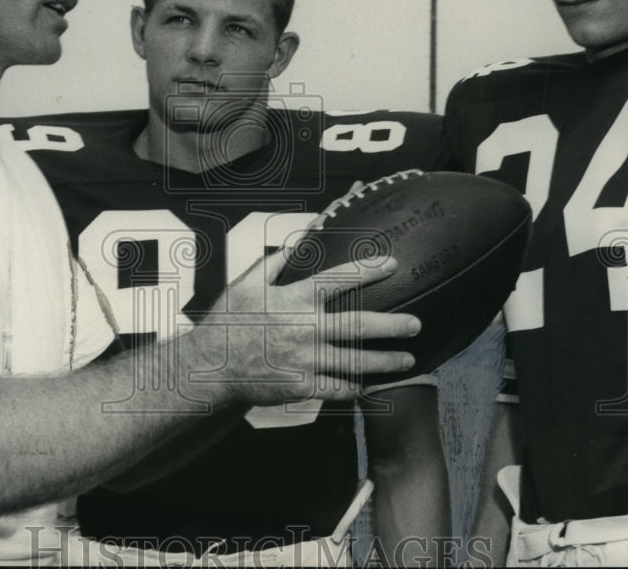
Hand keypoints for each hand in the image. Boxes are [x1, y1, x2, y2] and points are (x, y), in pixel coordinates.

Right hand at [188, 251, 420, 405]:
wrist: (211, 366)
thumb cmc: (230, 321)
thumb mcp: (247, 283)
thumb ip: (276, 262)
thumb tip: (297, 239)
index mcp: (294, 299)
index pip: (339, 279)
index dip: (368, 270)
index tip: (393, 264)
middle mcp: (304, 328)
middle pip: (359, 325)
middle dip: (393, 325)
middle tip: (416, 324)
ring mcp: (305, 359)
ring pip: (355, 361)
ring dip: (386, 360)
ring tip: (408, 359)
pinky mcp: (301, 386)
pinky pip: (337, 388)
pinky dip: (357, 388)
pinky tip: (373, 385)